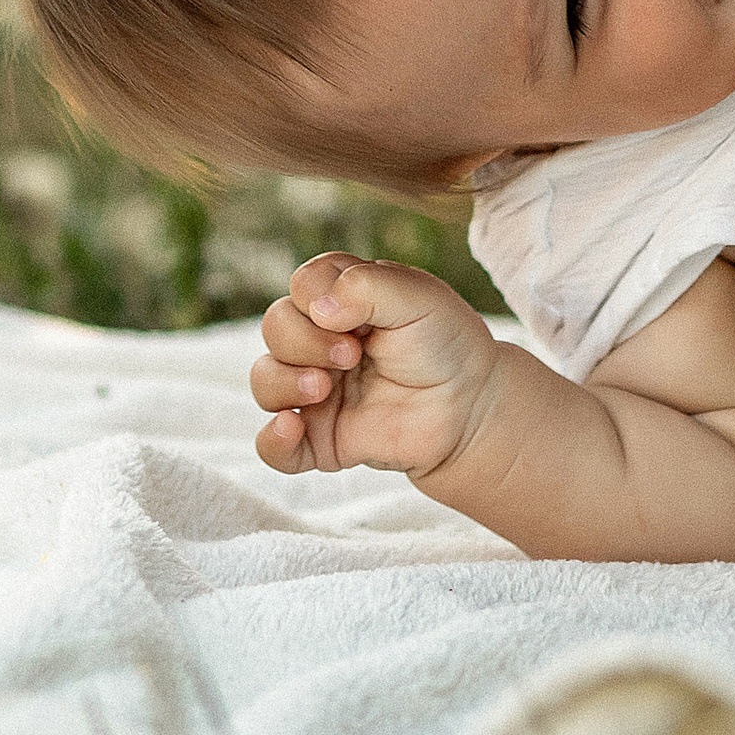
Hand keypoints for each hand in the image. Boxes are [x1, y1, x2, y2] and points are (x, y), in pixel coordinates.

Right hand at [251, 254, 498, 479]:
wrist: (469, 410)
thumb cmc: (444, 344)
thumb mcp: (419, 298)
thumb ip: (367, 286)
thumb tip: (317, 309)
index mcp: (342, 298)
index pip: (302, 286)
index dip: (317, 299)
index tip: (354, 320)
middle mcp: (320, 340)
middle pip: (275, 328)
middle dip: (303, 341)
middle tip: (351, 356)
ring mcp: (316, 390)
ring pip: (264, 381)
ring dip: (284, 382)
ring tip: (323, 388)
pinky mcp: (320, 438)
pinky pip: (273, 448)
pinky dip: (272, 441)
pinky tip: (290, 429)